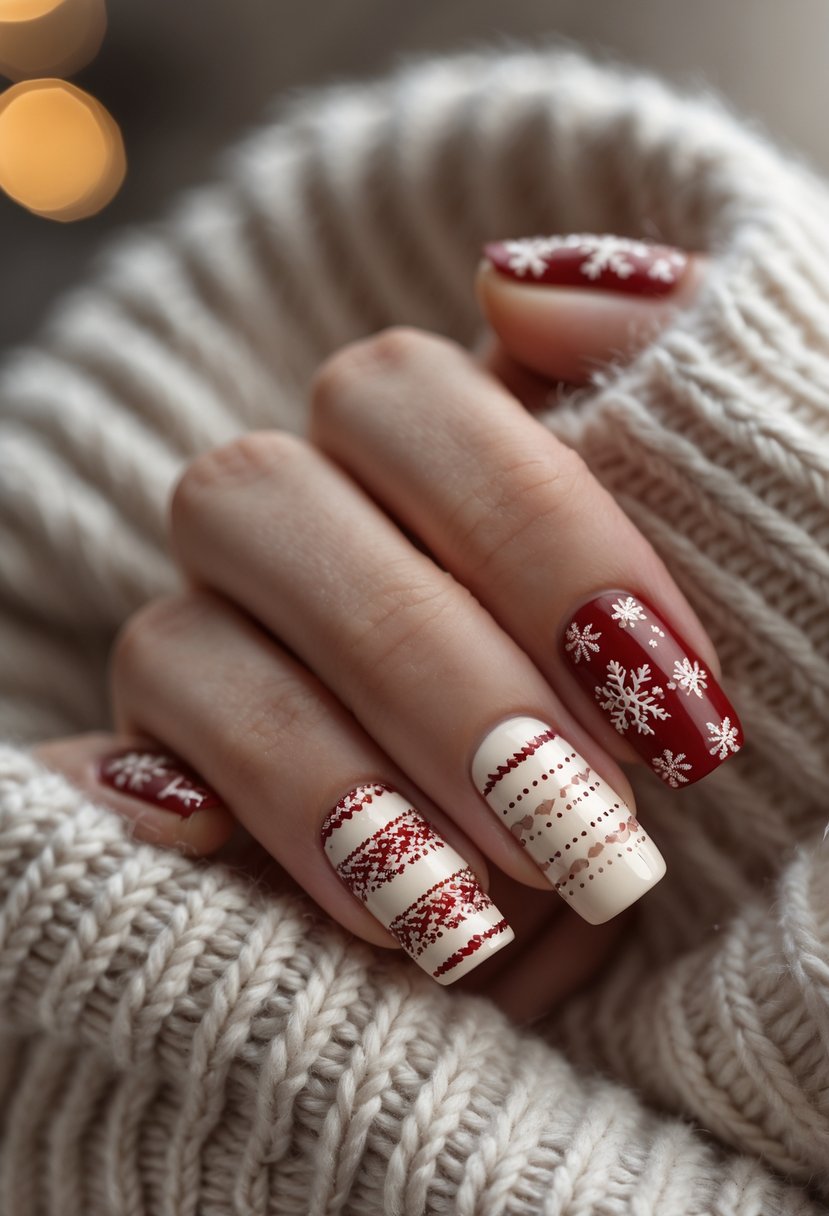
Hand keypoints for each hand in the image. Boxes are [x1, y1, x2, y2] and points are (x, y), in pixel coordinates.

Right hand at [35, 235, 739, 1021]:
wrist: (611, 882)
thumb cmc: (672, 712)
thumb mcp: (720, 545)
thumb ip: (657, 377)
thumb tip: (517, 288)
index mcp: (414, 455)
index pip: (404, 399)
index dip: (534, 533)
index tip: (679, 700)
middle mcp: (293, 528)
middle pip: (264, 503)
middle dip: (433, 674)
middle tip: (587, 829)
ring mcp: (212, 649)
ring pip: (179, 645)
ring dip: (318, 775)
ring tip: (466, 916)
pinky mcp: (160, 775)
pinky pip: (89, 769)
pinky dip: (145, 807)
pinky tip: (245, 868)